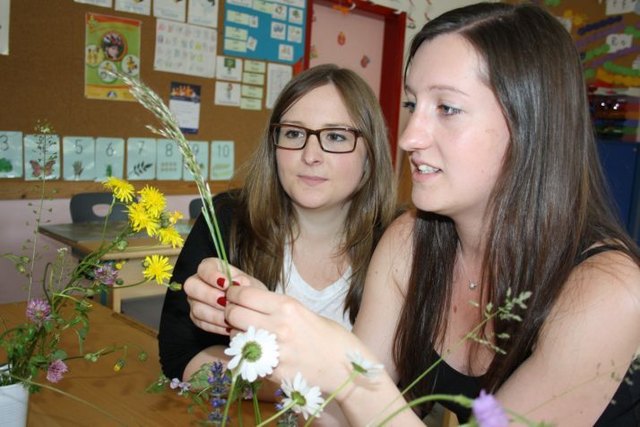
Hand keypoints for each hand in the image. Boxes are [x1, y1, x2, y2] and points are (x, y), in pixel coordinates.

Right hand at [183, 258, 266, 334]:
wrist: (252, 308)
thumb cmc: (249, 291)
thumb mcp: (251, 284)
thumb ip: (244, 282)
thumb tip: (237, 282)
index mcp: (211, 267)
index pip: (203, 267)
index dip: (212, 276)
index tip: (226, 284)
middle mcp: (198, 282)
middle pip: (191, 286)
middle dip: (208, 295)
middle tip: (225, 302)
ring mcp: (195, 300)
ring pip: (196, 308)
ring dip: (214, 314)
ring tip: (230, 317)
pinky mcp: (197, 317)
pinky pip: (201, 323)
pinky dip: (215, 326)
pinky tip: (228, 326)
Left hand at [225, 285, 368, 393]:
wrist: (348, 371)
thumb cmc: (332, 339)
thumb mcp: (306, 314)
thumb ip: (279, 309)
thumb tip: (253, 303)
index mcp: (288, 307)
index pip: (244, 295)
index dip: (234, 294)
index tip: (233, 295)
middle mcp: (278, 327)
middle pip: (234, 314)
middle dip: (231, 312)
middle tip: (236, 314)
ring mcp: (274, 352)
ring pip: (236, 336)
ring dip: (237, 334)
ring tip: (249, 335)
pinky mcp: (272, 372)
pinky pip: (247, 359)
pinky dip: (247, 354)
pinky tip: (258, 353)